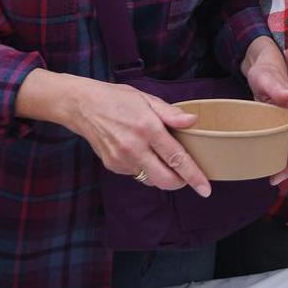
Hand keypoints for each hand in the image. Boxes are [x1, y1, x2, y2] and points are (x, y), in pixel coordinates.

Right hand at [63, 78, 211, 196]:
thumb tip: (193, 121)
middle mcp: (134, 148)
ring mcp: (121, 160)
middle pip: (164, 180)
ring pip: (151, 179)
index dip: (193, 176)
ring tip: (161, 155)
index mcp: (147, 129)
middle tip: (188, 177)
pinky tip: (141, 152)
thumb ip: (171, 113)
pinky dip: (145, 168)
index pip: (176, 158)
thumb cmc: (117, 99)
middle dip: (180, 183)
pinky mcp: (112, 166)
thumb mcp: (147, 99)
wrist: (81, 106)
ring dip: (162, 174)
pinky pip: (137, 174)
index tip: (206, 189)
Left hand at [242, 36, 287, 183]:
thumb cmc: (266, 72)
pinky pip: (282, 144)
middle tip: (275, 180)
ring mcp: (287, 123)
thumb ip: (277, 88)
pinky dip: (278, 156)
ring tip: (272, 178)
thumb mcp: (268, 78)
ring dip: (285, 164)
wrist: (263, 67)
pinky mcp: (278, 125)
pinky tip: (268, 164)